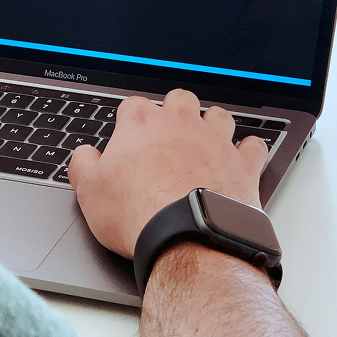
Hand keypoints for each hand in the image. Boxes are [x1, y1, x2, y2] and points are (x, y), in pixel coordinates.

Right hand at [67, 89, 269, 258]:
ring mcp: (215, 140)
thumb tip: (83, 155)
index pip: (133, 106)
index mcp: (142, 124)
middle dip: (174, 112)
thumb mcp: (90, 192)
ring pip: (218, 115)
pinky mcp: (242, 163)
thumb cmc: (138, 213)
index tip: (128, 139)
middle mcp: (181, 123)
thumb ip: (83, 165)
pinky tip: (240, 160)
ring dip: (212, 126)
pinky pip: (253, 146)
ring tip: (204, 144)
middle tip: (167, 137)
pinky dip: (248, 152)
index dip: (129, 122)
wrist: (187, 236)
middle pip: (179, 100)